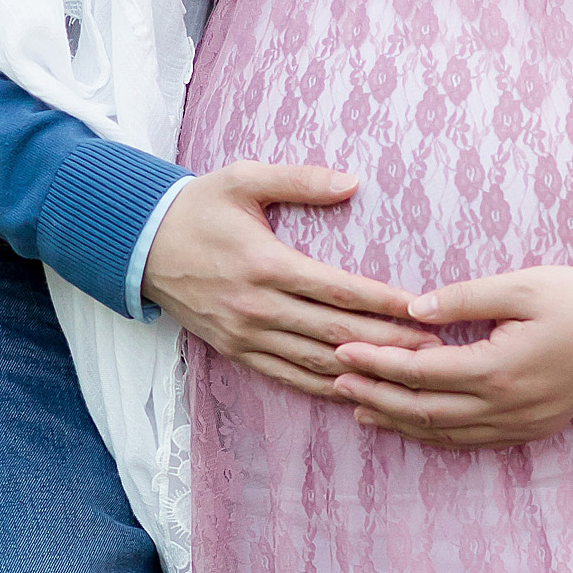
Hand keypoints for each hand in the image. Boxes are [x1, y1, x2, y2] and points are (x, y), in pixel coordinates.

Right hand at [143, 163, 440, 382]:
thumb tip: (352, 182)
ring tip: (408, 376)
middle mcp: (257, 306)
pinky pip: (287, 376)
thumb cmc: (198, 207)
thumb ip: (299, 180)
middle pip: (336, 332)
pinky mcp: (235, 351)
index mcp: (266, 264)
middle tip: (434, 350)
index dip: (383, 302)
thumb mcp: (244, 179)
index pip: (338, 289)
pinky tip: (356, 393)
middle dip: (388, 344)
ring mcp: (245, 335)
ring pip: (315, 362)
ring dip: (364, 371)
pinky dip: (323, 387)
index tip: (422, 308)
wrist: (139, 244)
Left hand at [329, 256, 572, 448]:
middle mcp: (506, 406)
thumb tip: (411, 310)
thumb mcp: (524, 284)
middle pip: (423, 410)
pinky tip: (412, 423)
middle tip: (335, 381)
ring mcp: (520, 424)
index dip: (377, 362)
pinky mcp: (531, 429)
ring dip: (398, 421)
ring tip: (360, 408)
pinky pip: (471, 440)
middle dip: (375, 396)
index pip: (421, 371)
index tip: (342, 349)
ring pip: (444, 432)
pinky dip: (434, 433)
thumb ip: (465, 297)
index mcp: (500, 369)